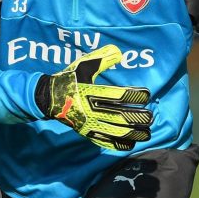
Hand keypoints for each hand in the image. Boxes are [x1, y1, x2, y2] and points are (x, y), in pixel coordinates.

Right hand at [35, 45, 151, 150]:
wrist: (48, 98)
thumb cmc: (69, 79)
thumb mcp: (83, 66)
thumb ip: (102, 59)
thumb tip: (120, 53)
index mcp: (90, 92)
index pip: (117, 95)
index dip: (133, 95)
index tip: (146, 95)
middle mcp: (90, 110)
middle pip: (119, 116)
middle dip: (137, 118)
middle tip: (150, 117)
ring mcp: (88, 123)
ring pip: (115, 131)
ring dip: (133, 133)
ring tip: (147, 133)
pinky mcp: (86, 132)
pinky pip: (104, 141)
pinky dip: (118, 144)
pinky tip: (131, 144)